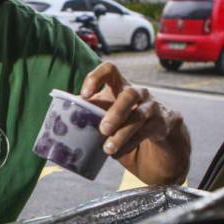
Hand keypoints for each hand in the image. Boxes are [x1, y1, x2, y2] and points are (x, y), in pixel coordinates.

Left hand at [80, 62, 189, 183]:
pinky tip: (118, 154)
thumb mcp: (108, 113)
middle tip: (103, 129)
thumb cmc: (126, 120)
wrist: (160, 133)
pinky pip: (146, 132)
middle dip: (116, 112)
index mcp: (120, 86)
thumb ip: (91, 112)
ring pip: (139, 117)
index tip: (85, 94)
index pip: (110, 69)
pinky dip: (130, 144)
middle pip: (129, 94)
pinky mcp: (161, 122)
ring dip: (122, 134)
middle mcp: (138, 92)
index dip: (96, 78)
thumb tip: (62, 118)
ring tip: (107, 149)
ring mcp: (152, 106)